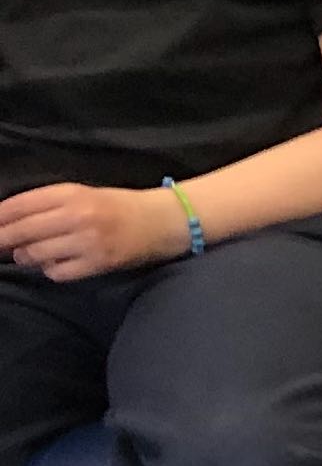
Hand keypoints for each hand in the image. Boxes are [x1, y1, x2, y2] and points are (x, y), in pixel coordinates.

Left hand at [0, 182, 185, 281]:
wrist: (162, 221)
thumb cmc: (118, 206)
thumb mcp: (82, 194)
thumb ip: (46, 204)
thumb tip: (5, 222)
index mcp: (71, 193)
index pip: (19, 206)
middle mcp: (78, 215)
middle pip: (22, 231)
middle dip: (2, 240)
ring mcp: (88, 240)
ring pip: (36, 254)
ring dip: (27, 256)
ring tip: (30, 254)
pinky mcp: (99, 262)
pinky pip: (58, 272)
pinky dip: (51, 270)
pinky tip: (57, 264)